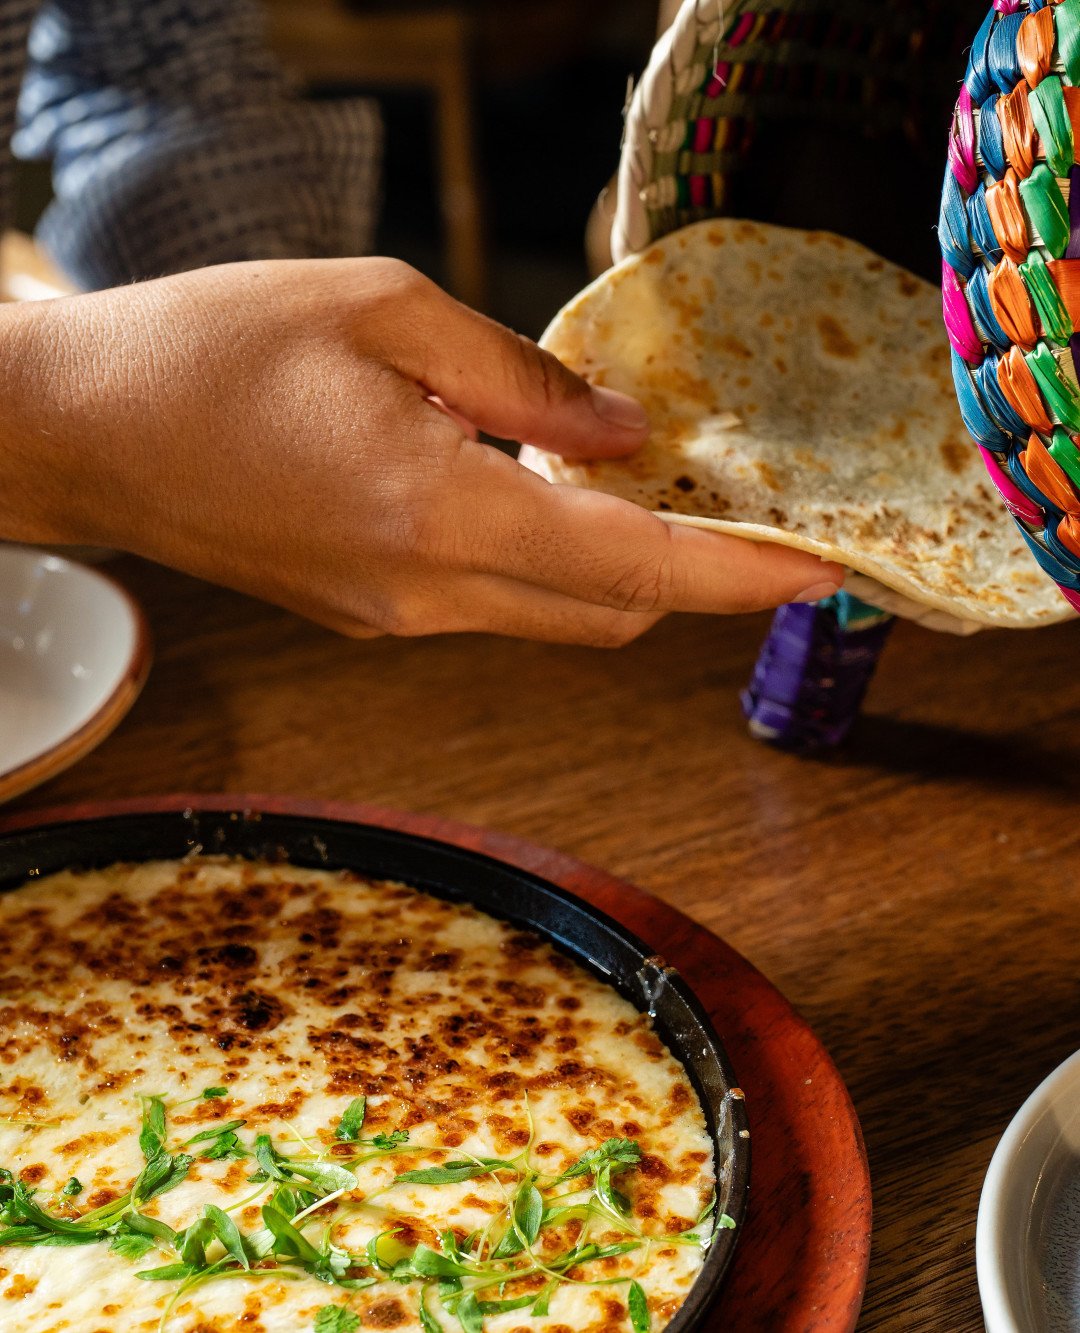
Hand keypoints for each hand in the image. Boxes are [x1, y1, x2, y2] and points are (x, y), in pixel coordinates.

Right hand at [0, 258, 842, 643]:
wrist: (84, 435)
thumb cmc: (209, 350)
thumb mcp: (379, 311)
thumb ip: (519, 382)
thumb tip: (622, 436)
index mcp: (435, 511)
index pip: (633, 569)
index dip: (740, 576)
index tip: (823, 571)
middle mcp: (425, 592)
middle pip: (611, 616)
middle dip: (697, 579)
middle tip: (748, 510)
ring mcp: (394, 620)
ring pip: (557, 618)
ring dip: (624, 571)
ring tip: (658, 491)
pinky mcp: (369, 617)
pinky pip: (495, 606)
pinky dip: (550, 566)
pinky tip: (546, 495)